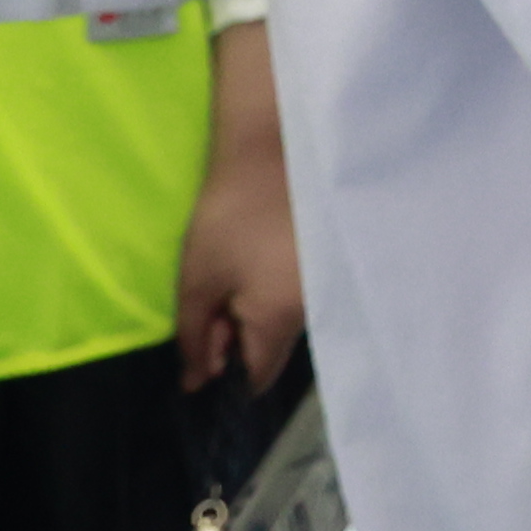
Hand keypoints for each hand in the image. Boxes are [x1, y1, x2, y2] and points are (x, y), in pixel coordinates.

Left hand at [172, 20, 304, 390]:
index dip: (227, 370)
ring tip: (236, 269)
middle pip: (276, 346)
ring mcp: (329, 286)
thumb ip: (195, 337)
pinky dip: (279, 286)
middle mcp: (316, 311)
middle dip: (241, 333)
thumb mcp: (197, 279)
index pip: (259, 376)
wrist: (275, 149)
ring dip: (260, 307)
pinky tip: (262, 256)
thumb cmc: (230, 216)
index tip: (205, 346)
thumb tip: (197, 381)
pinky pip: (304, 293)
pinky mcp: (334, 262)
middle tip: (213, 294)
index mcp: (281, 320)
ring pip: (289, 318)